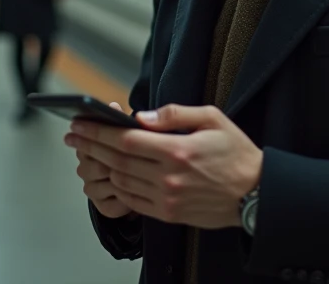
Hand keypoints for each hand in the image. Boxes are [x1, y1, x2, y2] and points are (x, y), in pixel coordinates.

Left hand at [65, 104, 262, 229]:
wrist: (256, 194)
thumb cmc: (236, 153)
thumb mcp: (213, 119)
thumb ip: (176, 114)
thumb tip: (143, 116)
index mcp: (178, 150)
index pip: (126, 140)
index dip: (98, 132)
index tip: (80, 124)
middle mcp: (169, 177)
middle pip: (117, 161)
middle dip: (90, 146)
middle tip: (73, 136)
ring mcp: (167, 199)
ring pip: (122, 181)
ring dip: (100, 166)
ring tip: (87, 154)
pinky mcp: (169, 214)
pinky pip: (133, 201)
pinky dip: (117, 187)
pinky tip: (111, 175)